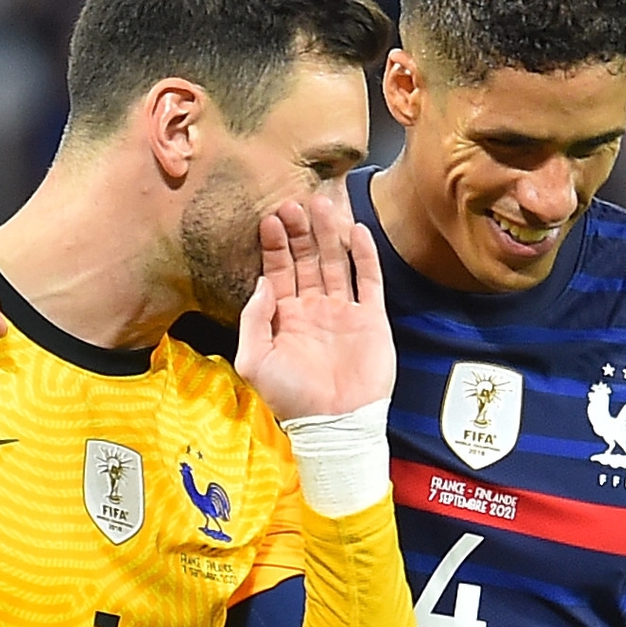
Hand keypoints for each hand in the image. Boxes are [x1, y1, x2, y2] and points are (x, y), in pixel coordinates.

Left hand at [233, 187, 392, 422]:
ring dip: (329, 234)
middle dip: (300, 232)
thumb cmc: (292, 398)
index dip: (275, 245)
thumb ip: (254, 320)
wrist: (335, 423)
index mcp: (286, 317)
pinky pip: (369, 280)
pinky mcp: (371, 319)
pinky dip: (364, 255)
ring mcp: (344, 312)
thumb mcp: (255, 361)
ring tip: (323, 204)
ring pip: (336, 263)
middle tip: (293, 203)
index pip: (279, 272)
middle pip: (307, 260)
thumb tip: (261, 281)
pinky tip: (356, 231)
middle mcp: (314, 308)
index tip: (269, 219)